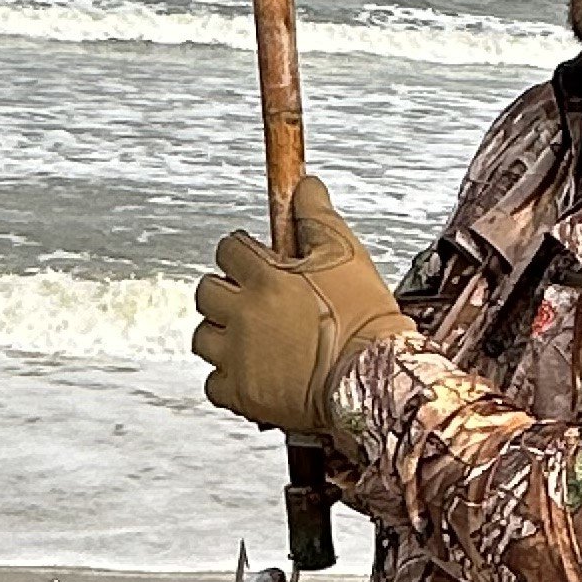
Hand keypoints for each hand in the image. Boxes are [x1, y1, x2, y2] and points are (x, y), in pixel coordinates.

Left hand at [191, 173, 411, 441]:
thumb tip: (305, 186)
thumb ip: (317, 217)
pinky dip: (229, 381)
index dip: (243, 254)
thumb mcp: (348, 256)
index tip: (257, 263)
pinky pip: (214, 384)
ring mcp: (239, 357)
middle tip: (253, 302)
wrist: (377, 381)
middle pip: (206, 292)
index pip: (228, 249)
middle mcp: (244, 314)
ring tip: (252, 339)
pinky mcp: (242, 395)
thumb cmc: (366, 321)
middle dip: (226, 293)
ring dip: (222, 336)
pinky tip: (254, 374)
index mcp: (265, 278)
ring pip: (204, 338)